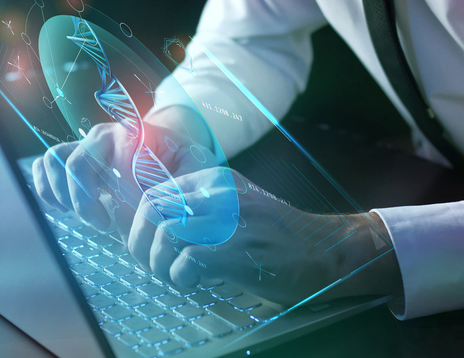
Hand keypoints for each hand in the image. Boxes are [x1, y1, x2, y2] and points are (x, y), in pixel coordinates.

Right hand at [31, 119, 212, 241]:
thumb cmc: (184, 158)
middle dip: (85, 202)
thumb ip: (179, 187)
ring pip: (55, 160)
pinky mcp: (74, 153)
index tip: (132, 221)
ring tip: (86, 216)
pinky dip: (47, 188)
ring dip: (63, 194)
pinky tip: (63, 209)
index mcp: (136, 133)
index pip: (115, 168)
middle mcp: (105, 133)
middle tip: (105, 225)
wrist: (173, 137)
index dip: (122, 201)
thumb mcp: (194, 168)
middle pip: (77, 164)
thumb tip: (152, 213)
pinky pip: (45, 164)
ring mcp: (86, 142)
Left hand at [128, 167, 401, 305]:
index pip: (153, 193)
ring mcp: (231, 218)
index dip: (138, 226)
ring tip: (175, 277)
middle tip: (155, 267)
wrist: (326, 251)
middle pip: (152, 209)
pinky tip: (195, 283)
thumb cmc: (275, 237)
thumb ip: (197, 209)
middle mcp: (220, 191)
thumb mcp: (234, 208)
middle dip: (141, 245)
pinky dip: (181, 277)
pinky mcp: (240, 248)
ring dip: (159, 264)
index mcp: (214, 179)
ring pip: (165, 233)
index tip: (146, 250)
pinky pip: (188, 259)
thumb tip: (146, 224)